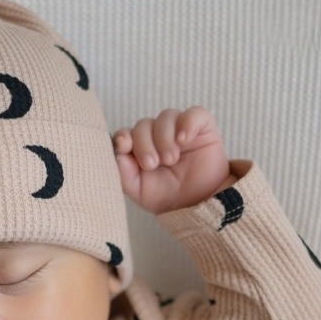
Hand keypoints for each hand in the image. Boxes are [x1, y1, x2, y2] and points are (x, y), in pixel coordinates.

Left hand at [113, 106, 231, 213]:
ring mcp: (180, 129)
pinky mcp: (202, 127)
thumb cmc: (167, 196)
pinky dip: (187, 123)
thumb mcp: (139, 190)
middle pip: (144, 124)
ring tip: (170, 160)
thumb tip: (118, 152)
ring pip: (166, 117)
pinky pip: (195, 114)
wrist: (198, 205)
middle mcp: (158, 135)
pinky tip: (184, 140)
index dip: (123, 136)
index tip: (124, 146)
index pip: (127, 133)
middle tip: (152, 164)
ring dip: (164, 138)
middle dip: (144, 144)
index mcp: (140, 148)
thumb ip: (124, 173)